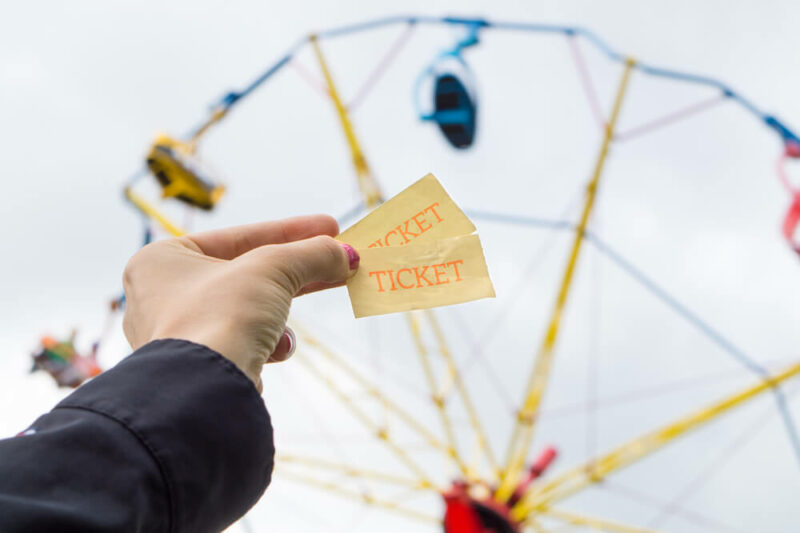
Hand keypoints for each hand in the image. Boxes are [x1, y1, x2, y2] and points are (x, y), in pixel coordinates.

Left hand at [121, 215, 358, 391]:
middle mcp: (161, 295)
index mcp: (163, 260)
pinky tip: (276, 350)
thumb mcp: (274, 269)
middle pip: (248, 272)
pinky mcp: (199, 366)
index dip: (291, 230)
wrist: (206, 391)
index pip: (239, 236)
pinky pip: (242, 339)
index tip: (329, 227)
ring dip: (281, 311)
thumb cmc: (223, 315)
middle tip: (338, 260)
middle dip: (298, 270)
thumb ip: (311, 254)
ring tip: (296, 319)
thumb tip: (345, 253)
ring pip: (249, 308)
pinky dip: (267, 341)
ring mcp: (178, 334)